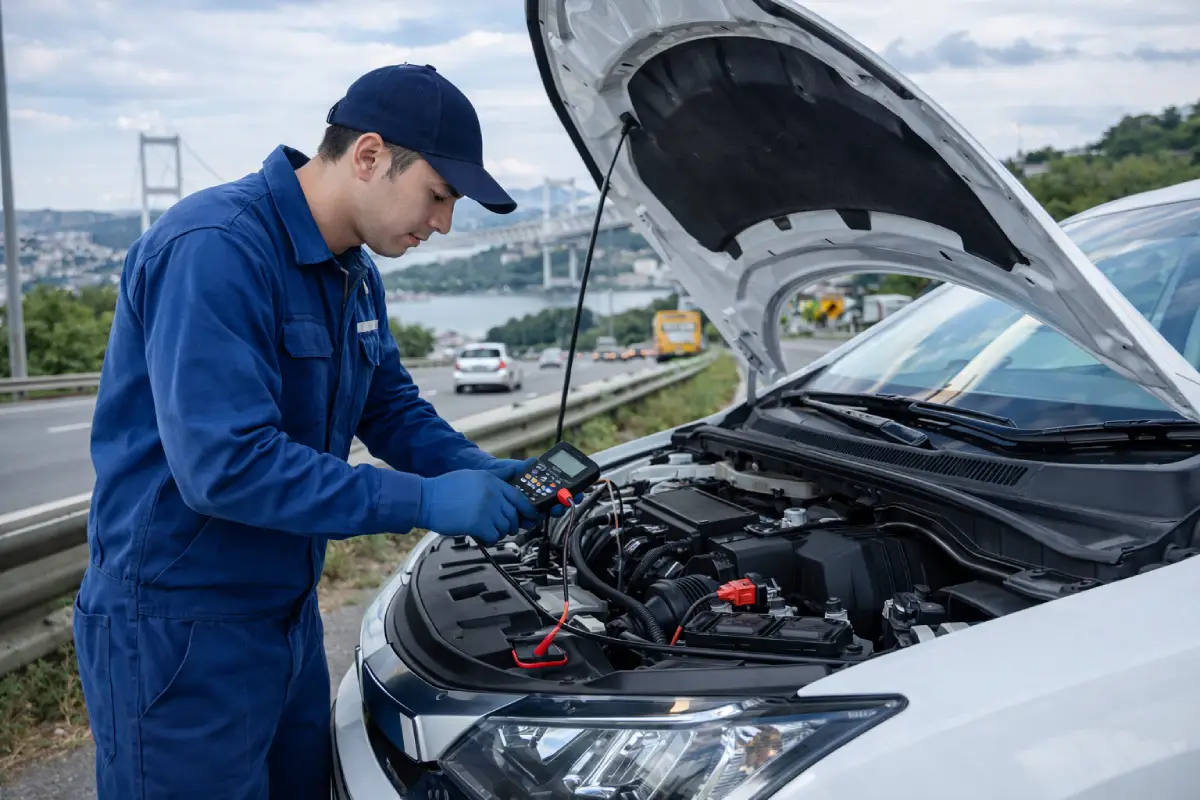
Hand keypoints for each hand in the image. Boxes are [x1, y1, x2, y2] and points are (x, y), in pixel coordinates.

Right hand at [417, 469, 539, 544]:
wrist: (426, 499)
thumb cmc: (447, 488)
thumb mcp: (474, 475)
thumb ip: (497, 475)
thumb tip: (514, 469)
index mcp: (493, 482)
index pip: (519, 498)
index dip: (527, 510)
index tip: (530, 518)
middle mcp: (493, 494)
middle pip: (513, 515)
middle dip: (511, 525)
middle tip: (504, 528)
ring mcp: (486, 509)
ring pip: (505, 528)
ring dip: (498, 532)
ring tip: (487, 530)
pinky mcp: (478, 524)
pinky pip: (494, 536)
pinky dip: (490, 539)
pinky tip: (481, 535)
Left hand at [481, 457, 581, 517]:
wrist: (485, 480)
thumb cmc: (500, 473)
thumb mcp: (513, 468)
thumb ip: (525, 466)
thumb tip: (533, 461)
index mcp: (539, 486)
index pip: (559, 491)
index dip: (569, 494)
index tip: (576, 494)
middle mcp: (536, 498)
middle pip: (554, 505)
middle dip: (560, 506)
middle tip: (560, 505)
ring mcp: (527, 508)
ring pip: (542, 515)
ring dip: (546, 514)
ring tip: (546, 511)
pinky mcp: (518, 515)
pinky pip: (527, 521)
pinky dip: (529, 520)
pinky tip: (528, 518)